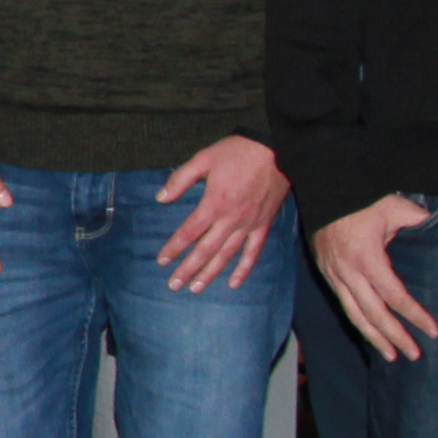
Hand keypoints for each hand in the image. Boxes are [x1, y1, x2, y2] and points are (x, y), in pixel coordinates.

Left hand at [154, 135, 291, 292]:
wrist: (277, 149)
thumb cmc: (237, 152)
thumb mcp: (204, 158)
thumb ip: (180, 179)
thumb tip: (160, 198)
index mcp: (214, 203)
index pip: (189, 232)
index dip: (174, 248)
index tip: (162, 261)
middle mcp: (231, 219)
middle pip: (205, 250)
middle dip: (188, 269)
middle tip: (174, 285)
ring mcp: (249, 225)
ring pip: (227, 256)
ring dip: (210, 274)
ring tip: (196, 288)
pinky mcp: (264, 225)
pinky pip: (253, 252)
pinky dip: (244, 269)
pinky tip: (234, 283)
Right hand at [312, 195, 437, 360]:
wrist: (325, 189)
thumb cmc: (362, 198)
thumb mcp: (395, 206)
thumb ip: (420, 221)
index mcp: (367, 258)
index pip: (395, 296)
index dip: (415, 316)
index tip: (433, 331)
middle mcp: (348, 272)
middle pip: (374, 314)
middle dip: (395, 337)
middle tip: (414, 355)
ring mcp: (334, 274)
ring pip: (354, 314)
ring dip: (374, 337)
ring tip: (391, 356)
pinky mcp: (327, 273)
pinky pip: (344, 304)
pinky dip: (359, 321)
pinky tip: (371, 333)